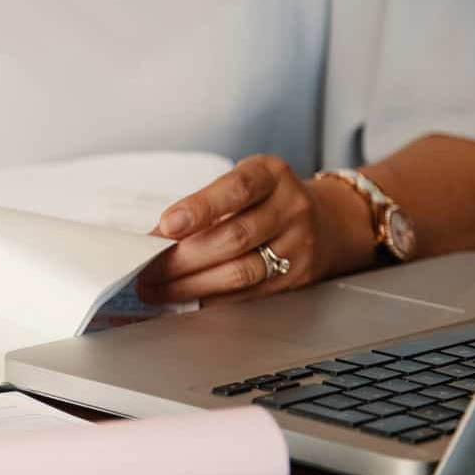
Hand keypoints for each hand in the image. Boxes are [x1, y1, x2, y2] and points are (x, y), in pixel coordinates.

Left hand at [136, 154, 368, 306]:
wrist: (328, 222)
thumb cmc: (266, 201)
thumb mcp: (239, 186)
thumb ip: (201, 207)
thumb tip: (153, 240)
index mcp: (271, 175)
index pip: (237, 189)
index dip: (200, 207)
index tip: (167, 224)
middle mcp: (290, 208)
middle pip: (233, 237)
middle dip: (182, 258)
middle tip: (146, 270)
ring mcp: (297, 245)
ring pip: (240, 272)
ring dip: (190, 285)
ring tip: (156, 289)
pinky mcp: (296, 278)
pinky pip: (247, 294)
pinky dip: (210, 299)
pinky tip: (184, 299)